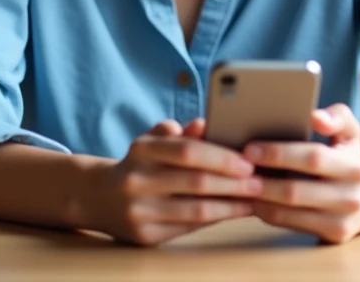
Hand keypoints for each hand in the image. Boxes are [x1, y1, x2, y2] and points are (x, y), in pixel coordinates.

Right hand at [90, 118, 262, 245]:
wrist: (99, 197)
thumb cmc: (139, 164)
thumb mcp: (153, 141)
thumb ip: (181, 133)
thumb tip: (207, 124)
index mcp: (141, 150)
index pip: (188, 151)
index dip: (221, 156)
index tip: (248, 161)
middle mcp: (136, 180)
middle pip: (196, 182)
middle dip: (234, 184)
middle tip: (260, 183)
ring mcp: (138, 211)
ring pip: (196, 210)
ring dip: (231, 205)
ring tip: (254, 199)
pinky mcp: (144, 235)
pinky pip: (189, 228)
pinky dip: (216, 220)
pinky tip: (233, 212)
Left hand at [244, 103, 359, 243]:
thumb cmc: (348, 157)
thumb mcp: (350, 131)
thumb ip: (337, 116)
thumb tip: (315, 117)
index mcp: (354, 165)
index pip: (313, 158)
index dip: (279, 154)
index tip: (249, 148)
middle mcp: (352, 196)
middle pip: (296, 191)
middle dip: (262, 181)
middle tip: (236, 171)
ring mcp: (342, 220)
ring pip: (289, 212)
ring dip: (259, 199)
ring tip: (238, 185)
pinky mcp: (332, 236)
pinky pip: (290, 225)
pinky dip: (266, 212)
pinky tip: (252, 199)